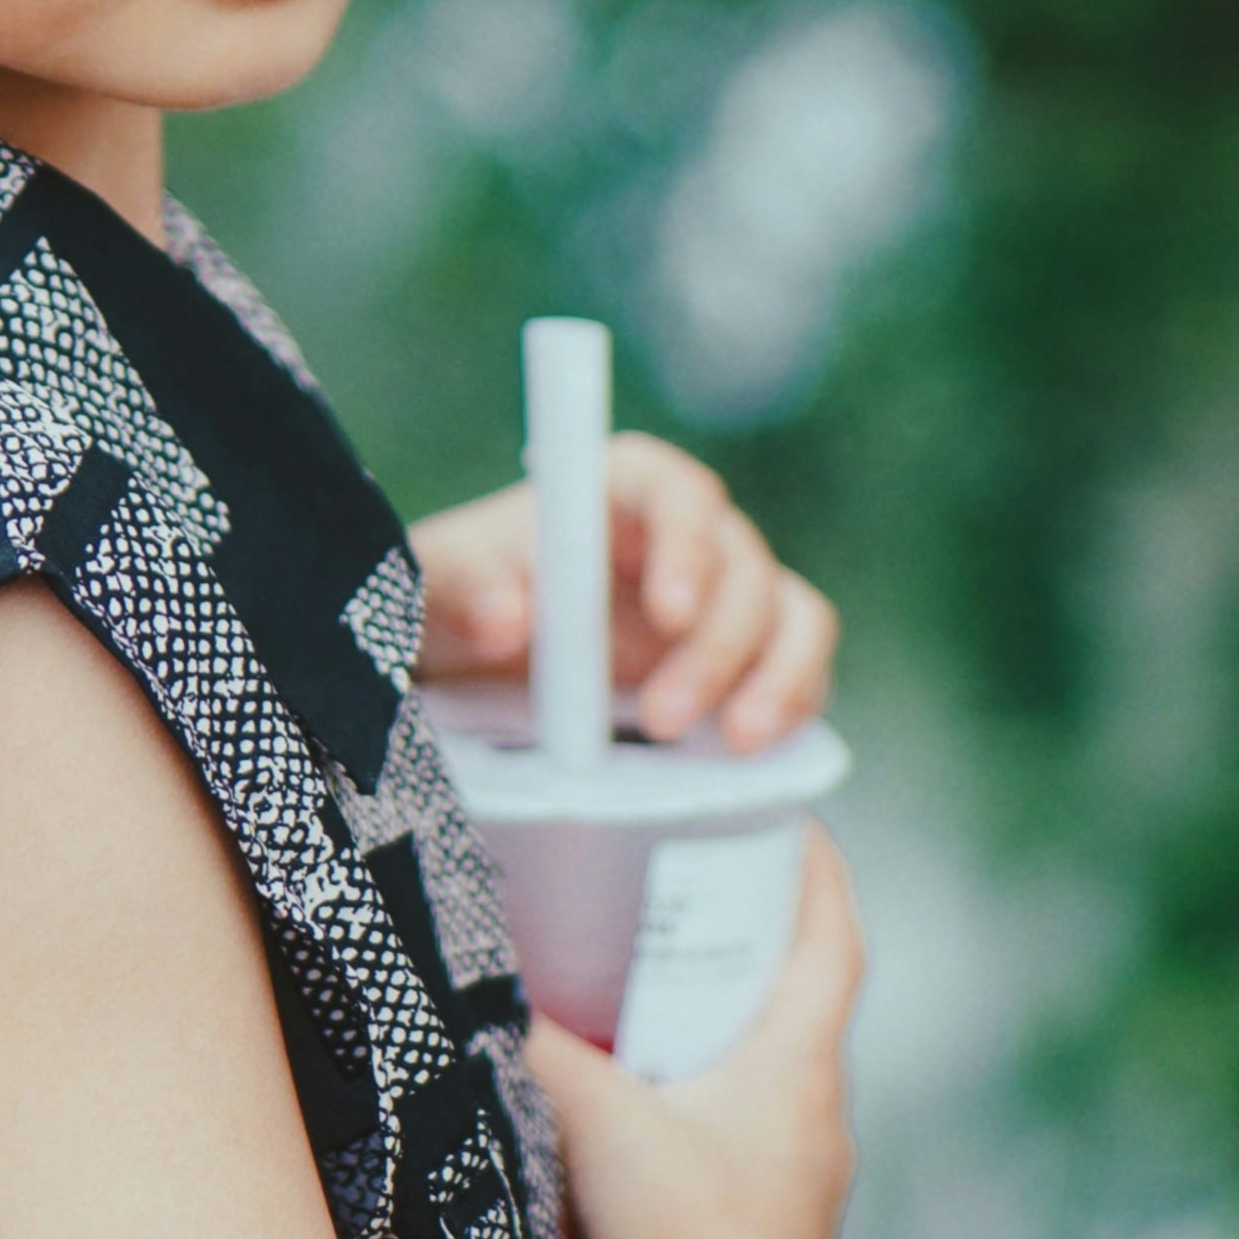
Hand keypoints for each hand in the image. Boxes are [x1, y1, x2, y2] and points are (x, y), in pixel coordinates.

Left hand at [410, 436, 839, 747]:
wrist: (475, 664)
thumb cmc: (464, 600)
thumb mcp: (439, 590)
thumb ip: (465, 589)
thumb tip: (508, 615)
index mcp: (616, 490)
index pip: (675, 490)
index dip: (687, 543)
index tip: (670, 613)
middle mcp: (685, 533)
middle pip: (740, 563)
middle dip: (714, 645)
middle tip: (660, 717)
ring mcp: (724, 595)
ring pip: (788, 612)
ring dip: (772, 676)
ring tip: (733, 743)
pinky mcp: (747, 656)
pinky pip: (798, 666)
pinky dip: (791, 701)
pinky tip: (751, 748)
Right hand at [517, 831, 863, 1238]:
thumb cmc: (673, 1231)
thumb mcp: (591, 1111)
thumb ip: (527, 1042)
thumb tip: (461, 982)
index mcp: (800, 1073)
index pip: (834, 945)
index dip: (819, 877)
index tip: (796, 823)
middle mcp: (821, 1130)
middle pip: (805, 1015)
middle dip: (756, 958)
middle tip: (700, 909)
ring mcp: (804, 1198)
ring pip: (778, 1094)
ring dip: (732, 1049)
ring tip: (664, 1014)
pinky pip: (751, 1157)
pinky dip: (711, 1122)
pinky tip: (653, 1128)